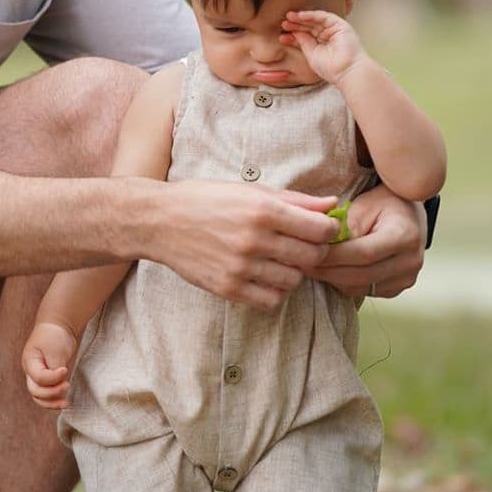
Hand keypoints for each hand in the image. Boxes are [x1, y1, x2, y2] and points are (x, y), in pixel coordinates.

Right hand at [22, 320, 77, 409]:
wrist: (57, 326)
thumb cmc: (54, 335)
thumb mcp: (55, 350)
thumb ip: (55, 367)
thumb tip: (59, 383)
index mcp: (29, 362)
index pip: (39, 378)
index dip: (53, 378)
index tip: (65, 369)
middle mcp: (31, 372)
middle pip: (36, 391)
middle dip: (52, 393)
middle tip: (67, 385)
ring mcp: (38, 377)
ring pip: (39, 397)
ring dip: (52, 402)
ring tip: (66, 402)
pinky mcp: (47, 380)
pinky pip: (47, 395)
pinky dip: (55, 400)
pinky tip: (65, 402)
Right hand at [153, 181, 339, 309]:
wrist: (159, 221)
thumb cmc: (204, 200)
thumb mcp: (248, 191)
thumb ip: (294, 199)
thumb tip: (332, 204)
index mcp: (263, 210)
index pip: (320, 229)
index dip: (328, 230)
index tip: (321, 229)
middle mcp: (255, 240)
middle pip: (312, 257)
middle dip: (314, 251)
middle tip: (301, 245)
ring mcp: (241, 267)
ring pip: (293, 280)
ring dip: (292, 271)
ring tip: (277, 260)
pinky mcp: (228, 288)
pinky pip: (271, 300)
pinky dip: (274, 291)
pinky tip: (263, 276)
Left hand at [281, 10, 365, 83]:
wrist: (346, 71)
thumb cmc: (330, 68)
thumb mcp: (311, 54)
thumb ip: (303, 42)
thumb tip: (294, 33)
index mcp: (322, 44)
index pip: (306, 36)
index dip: (294, 34)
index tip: (282, 36)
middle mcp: (329, 35)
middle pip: (310, 27)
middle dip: (296, 25)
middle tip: (284, 23)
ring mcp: (335, 29)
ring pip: (316, 20)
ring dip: (302, 18)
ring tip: (289, 17)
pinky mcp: (340, 25)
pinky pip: (324, 17)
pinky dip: (312, 15)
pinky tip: (301, 16)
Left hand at [309, 184, 424, 298]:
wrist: (408, 215)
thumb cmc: (383, 203)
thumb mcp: (364, 204)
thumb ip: (346, 224)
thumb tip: (323, 244)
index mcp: (405, 236)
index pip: (363, 253)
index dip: (333, 256)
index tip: (308, 252)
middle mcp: (410, 261)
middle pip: (360, 274)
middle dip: (328, 270)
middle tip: (302, 263)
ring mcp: (406, 278)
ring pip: (359, 287)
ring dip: (333, 279)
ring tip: (312, 266)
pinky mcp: (397, 289)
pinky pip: (363, 291)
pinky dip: (343, 283)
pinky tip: (331, 270)